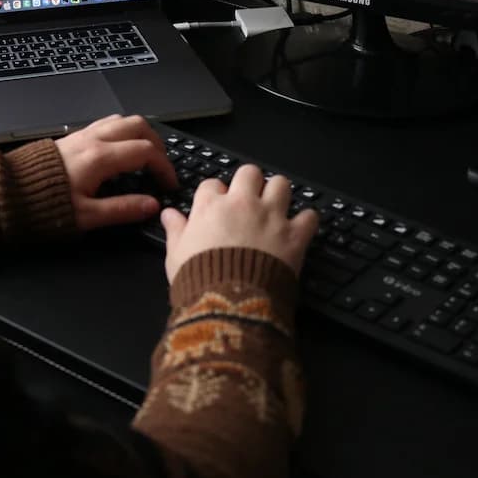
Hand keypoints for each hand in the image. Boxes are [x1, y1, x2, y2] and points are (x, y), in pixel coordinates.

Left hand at [54, 114, 176, 229]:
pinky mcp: (73, 137)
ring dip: (140, 134)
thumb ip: (123, 209)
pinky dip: (122, 132)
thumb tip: (152, 206)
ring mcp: (82, 135)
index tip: (169, 184)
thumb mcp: (87, 216)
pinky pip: (106, 124)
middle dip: (157, 144)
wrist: (7, 193)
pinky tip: (120, 151)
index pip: (146, 152)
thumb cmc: (44, 206)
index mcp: (101, 158)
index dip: (164, 167)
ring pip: (122, 120)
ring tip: (145, 156)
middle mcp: (94, 140)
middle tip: (162, 166)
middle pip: (138, 125)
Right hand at [161, 164, 318, 283]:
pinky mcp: (293, 235)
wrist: (229, 304)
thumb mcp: (175, 256)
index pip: (212, 184)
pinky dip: (306, 221)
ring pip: (281, 184)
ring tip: (275, 207)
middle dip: (250, 183)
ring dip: (279, 194)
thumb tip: (168, 214)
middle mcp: (242, 204)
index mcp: (210, 207)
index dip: (215, 194)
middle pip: (249, 173)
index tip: (216, 206)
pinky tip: (300, 228)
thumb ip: (175, 230)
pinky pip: (309, 216)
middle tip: (249, 199)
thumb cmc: (198, 281)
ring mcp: (270, 217)